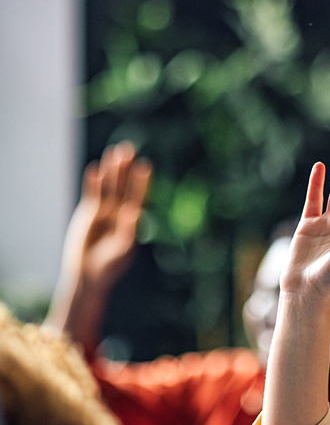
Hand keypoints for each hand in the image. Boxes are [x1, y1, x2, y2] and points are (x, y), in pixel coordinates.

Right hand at [63, 142, 151, 292]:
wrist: (89, 275)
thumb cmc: (109, 267)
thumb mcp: (122, 252)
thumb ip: (129, 233)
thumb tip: (136, 213)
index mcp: (131, 223)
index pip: (138, 198)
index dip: (142, 183)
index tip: (146, 166)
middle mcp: (119, 215)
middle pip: (123, 188)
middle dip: (126, 170)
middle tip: (129, 149)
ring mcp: (104, 213)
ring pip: (109, 188)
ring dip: (112, 171)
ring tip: (115, 153)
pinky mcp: (89, 215)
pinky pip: (92, 195)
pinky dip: (94, 183)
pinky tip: (96, 170)